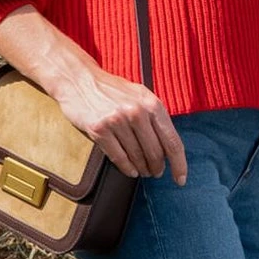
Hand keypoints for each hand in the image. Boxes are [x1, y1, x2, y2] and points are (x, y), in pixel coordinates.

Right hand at [51, 65, 187, 183]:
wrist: (78, 79)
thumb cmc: (111, 89)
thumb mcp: (139, 95)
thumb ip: (154, 116)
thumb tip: (168, 146)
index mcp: (152, 104)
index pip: (172, 141)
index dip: (179, 164)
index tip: (180, 179)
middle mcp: (137, 112)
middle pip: (155, 152)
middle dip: (157, 168)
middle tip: (155, 173)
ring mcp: (117, 120)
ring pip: (136, 157)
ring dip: (141, 169)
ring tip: (143, 172)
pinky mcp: (99, 129)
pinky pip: (118, 156)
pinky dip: (126, 168)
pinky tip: (130, 171)